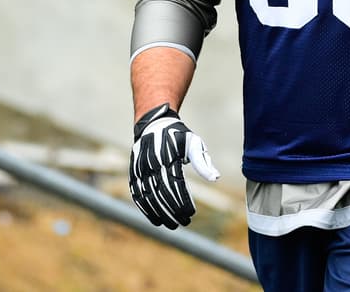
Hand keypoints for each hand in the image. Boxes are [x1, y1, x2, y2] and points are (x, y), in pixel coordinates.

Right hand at [129, 103, 220, 228]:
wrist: (153, 124)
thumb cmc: (178, 136)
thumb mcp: (193, 143)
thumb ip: (203, 162)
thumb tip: (215, 178)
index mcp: (168, 155)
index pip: (175, 184)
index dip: (182, 201)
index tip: (191, 214)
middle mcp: (152, 163)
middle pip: (161, 193)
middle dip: (173, 211)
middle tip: (184, 223)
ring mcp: (140, 168)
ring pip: (148, 196)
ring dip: (160, 213)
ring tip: (172, 225)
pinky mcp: (133, 173)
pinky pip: (137, 194)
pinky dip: (145, 209)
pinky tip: (155, 220)